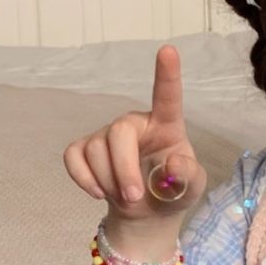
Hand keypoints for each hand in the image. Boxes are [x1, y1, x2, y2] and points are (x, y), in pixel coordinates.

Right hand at [63, 44, 206, 224]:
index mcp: (167, 126)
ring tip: (126, 197)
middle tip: (134, 197)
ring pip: (97, 150)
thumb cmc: (171, 192)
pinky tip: (99, 192)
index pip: (167, 98)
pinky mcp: (84, 148)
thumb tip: (174, 164)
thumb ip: (189, 177)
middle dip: (124, 169)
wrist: (147, 213)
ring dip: (109, 182)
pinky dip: (84, 179)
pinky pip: (74, 158)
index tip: (168, 51)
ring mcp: (107, 134)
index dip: (167, 75)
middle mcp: (135, 124)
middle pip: (119, 132)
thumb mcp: (191, 190)